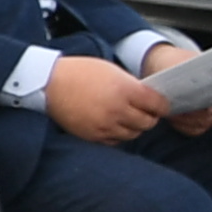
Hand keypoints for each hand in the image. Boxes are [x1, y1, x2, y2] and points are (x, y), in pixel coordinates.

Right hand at [43, 53, 165, 141]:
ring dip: (134, 127)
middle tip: (145, 112)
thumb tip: (149, 99)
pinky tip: (113, 124)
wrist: (49, 83)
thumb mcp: (111, 70)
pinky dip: (118, 134)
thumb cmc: (79, 72)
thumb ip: (132, 85)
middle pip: (148, 122)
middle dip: (150, 117)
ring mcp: (105, 125)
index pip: (157, 105)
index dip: (162, 105)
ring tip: (127, 118)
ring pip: (133, 134)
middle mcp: (117, 109)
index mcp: (125, 89)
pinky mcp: (93, 135)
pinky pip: (116, 141)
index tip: (160, 105)